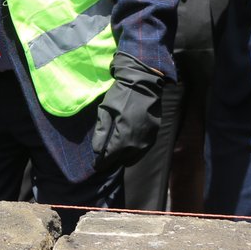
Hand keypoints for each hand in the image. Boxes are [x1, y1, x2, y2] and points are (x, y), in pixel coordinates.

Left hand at [91, 54, 162, 170]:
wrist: (144, 83)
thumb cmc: (121, 95)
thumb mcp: (105, 110)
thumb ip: (101, 132)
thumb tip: (96, 151)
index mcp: (124, 138)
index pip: (110, 158)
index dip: (101, 163)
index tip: (95, 165)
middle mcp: (138, 143)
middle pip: (122, 160)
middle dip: (112, 160)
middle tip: (104, 157)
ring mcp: (148, 140)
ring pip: (134, 157)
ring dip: (123, 157)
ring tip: (114, 153)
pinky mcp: (154, 135)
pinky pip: (142, 150)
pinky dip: (133, 151)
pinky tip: (126, 145)